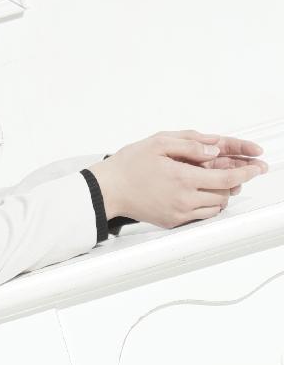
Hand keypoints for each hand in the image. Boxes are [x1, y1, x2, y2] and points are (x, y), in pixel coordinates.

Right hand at [89, 131, 267, 229]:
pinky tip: (198, 193)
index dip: (246, 172)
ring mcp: (179, 213)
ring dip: (220, 193)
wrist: (107, 190)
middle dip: (233, 181)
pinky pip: (201, 215)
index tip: (256, 168)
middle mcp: (184, 199)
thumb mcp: (159, 142)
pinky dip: (207, 204)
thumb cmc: (129, 164)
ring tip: (211, 180)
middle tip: (234, 170)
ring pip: (216, 206)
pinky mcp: (173, 222)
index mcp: (183, 178)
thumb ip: (191, 144)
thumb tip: (214, 150)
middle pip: (225, 193)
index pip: (227, 177)